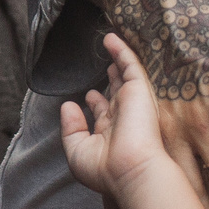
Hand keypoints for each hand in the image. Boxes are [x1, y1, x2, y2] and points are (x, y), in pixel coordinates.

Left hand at [59, 33, 164, 198]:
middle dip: (112, 79)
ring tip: (110, 41)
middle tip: (107, 66)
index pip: (104, 113)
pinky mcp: (139, 90)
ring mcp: (132, 102)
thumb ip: (71, 128)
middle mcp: (123, 117)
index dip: (97, 102)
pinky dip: (121, 50)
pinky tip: (111, 37)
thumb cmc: (105, 169)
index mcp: (110, 134)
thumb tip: (68, 106)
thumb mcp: (78, 151)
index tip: (90, 95)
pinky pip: (130, 64)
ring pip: (125, 75)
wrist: (131, 170)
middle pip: (117, 92)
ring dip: (118, 59)